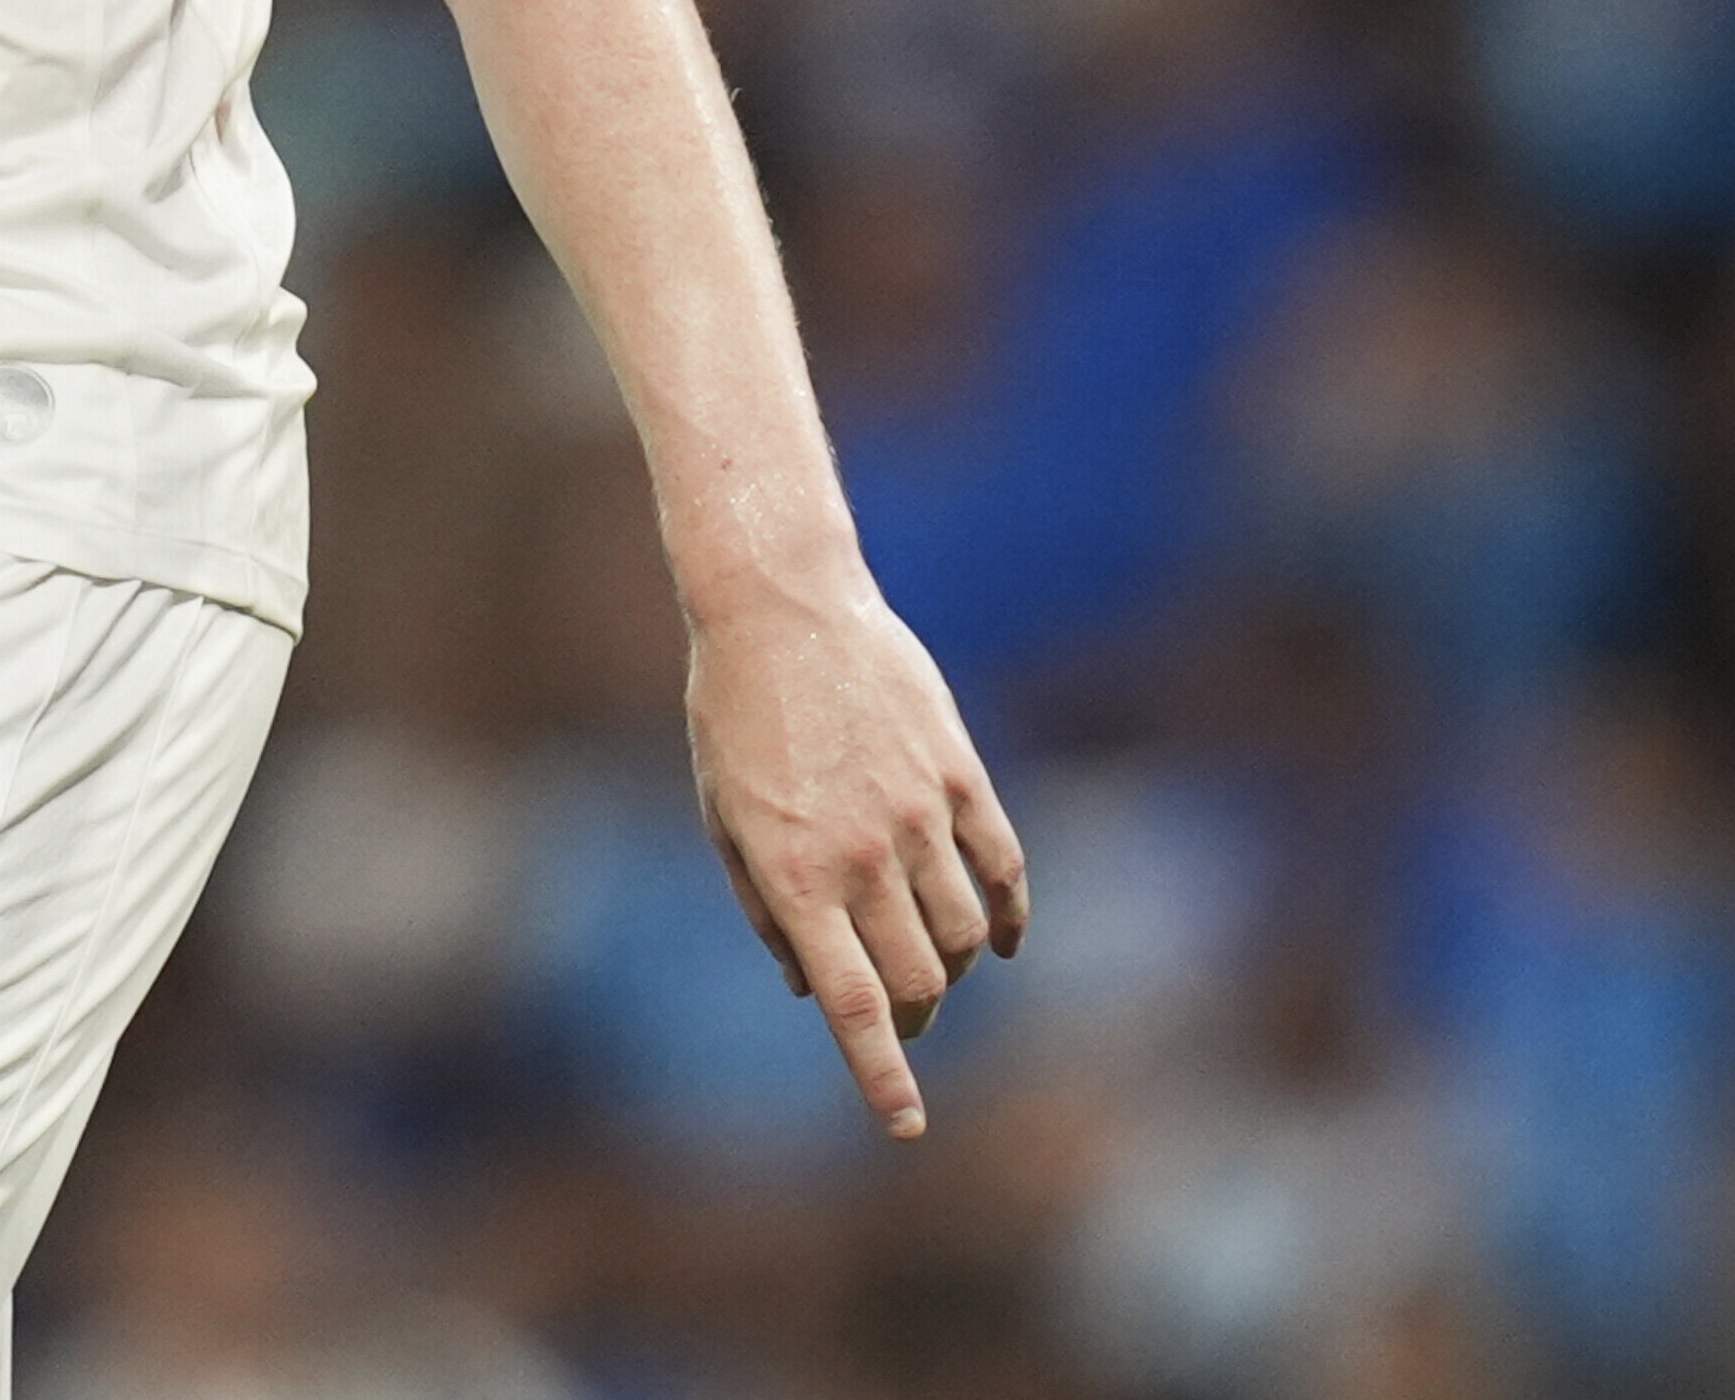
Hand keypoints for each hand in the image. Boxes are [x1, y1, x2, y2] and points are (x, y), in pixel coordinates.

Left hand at [684, 571, 1026, 1140]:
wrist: (781, 607)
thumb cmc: (735, 715)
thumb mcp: (723, 816)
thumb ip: (766, 907)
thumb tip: (811, 988)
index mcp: (794, 873)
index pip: (850, 1004)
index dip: (881, 1075)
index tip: (906, 1127)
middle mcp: (861, 855)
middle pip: (918, 981)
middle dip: (916, 1019)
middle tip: (904, 1020)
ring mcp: (917, 815)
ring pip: (966, 935)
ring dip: (956, 966)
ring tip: (933, 963)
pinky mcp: (959, 775)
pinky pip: (1004, 868)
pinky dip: (1012, 916)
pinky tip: (1004, 938)